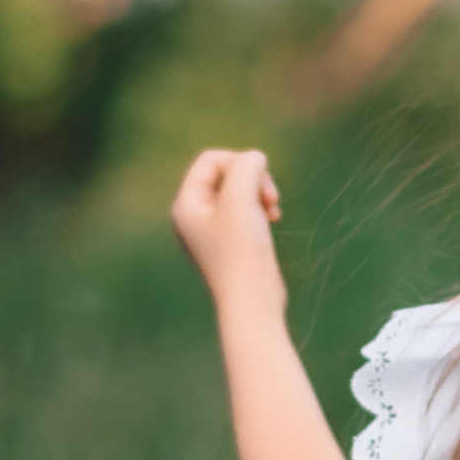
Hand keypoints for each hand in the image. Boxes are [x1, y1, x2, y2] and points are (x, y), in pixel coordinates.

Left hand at [171, 148, 284, 317]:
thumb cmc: (242, 253)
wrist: (252, 302)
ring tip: (272, 209)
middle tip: (271, 198)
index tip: (259, 186)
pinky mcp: (231, 242)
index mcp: (186, 204)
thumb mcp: (242, 200)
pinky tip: (273, 220)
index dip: (240, 162)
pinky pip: (245, 210)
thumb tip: (255, 157)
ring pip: (238, 191)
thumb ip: (247, 167)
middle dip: (252, 179)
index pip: (211, 160)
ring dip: (259, 193)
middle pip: (225, 173)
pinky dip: (261, 209)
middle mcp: (193, 216)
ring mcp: (212, 230)